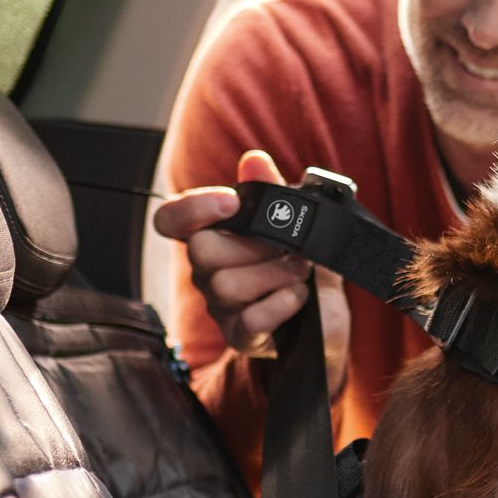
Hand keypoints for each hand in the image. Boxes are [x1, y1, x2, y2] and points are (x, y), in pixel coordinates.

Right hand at [154, 151, 351, 388]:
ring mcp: (222, 307)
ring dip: (276, 274)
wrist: (327, 322)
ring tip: (301, 273)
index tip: (231, 202)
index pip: (171, 219)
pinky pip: (250, 319)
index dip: (192, 208)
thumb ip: (275, 194)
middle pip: (201, 251)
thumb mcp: (297, 228)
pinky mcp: (241, 336)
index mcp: (216, 237)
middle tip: (289, 249)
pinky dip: (282, 304)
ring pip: (227, 285)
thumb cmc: (303, 269)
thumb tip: (254, 161)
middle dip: (255, 246)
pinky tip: (299, 298)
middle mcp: (208, 272)